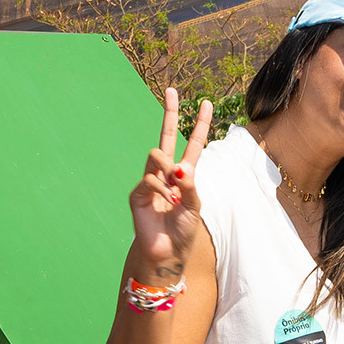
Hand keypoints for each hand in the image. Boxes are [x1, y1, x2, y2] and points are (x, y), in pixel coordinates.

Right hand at [127, 89, 214, 283]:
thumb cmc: (183, 231)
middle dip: (170, 113)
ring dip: (167, 166)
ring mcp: (150, 181)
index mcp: (184, 175)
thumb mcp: (195, 206)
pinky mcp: (138, 193)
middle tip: (171, 90)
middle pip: (166, 136)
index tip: (206, 103)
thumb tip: (178, 167)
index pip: (193, 144)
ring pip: (155, 154)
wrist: (166, 253)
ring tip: (175, 187)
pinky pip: (150, 179)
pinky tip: (168, 202)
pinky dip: (162, 189)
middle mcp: (166, 173)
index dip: (200, 124)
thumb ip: (190, 184)